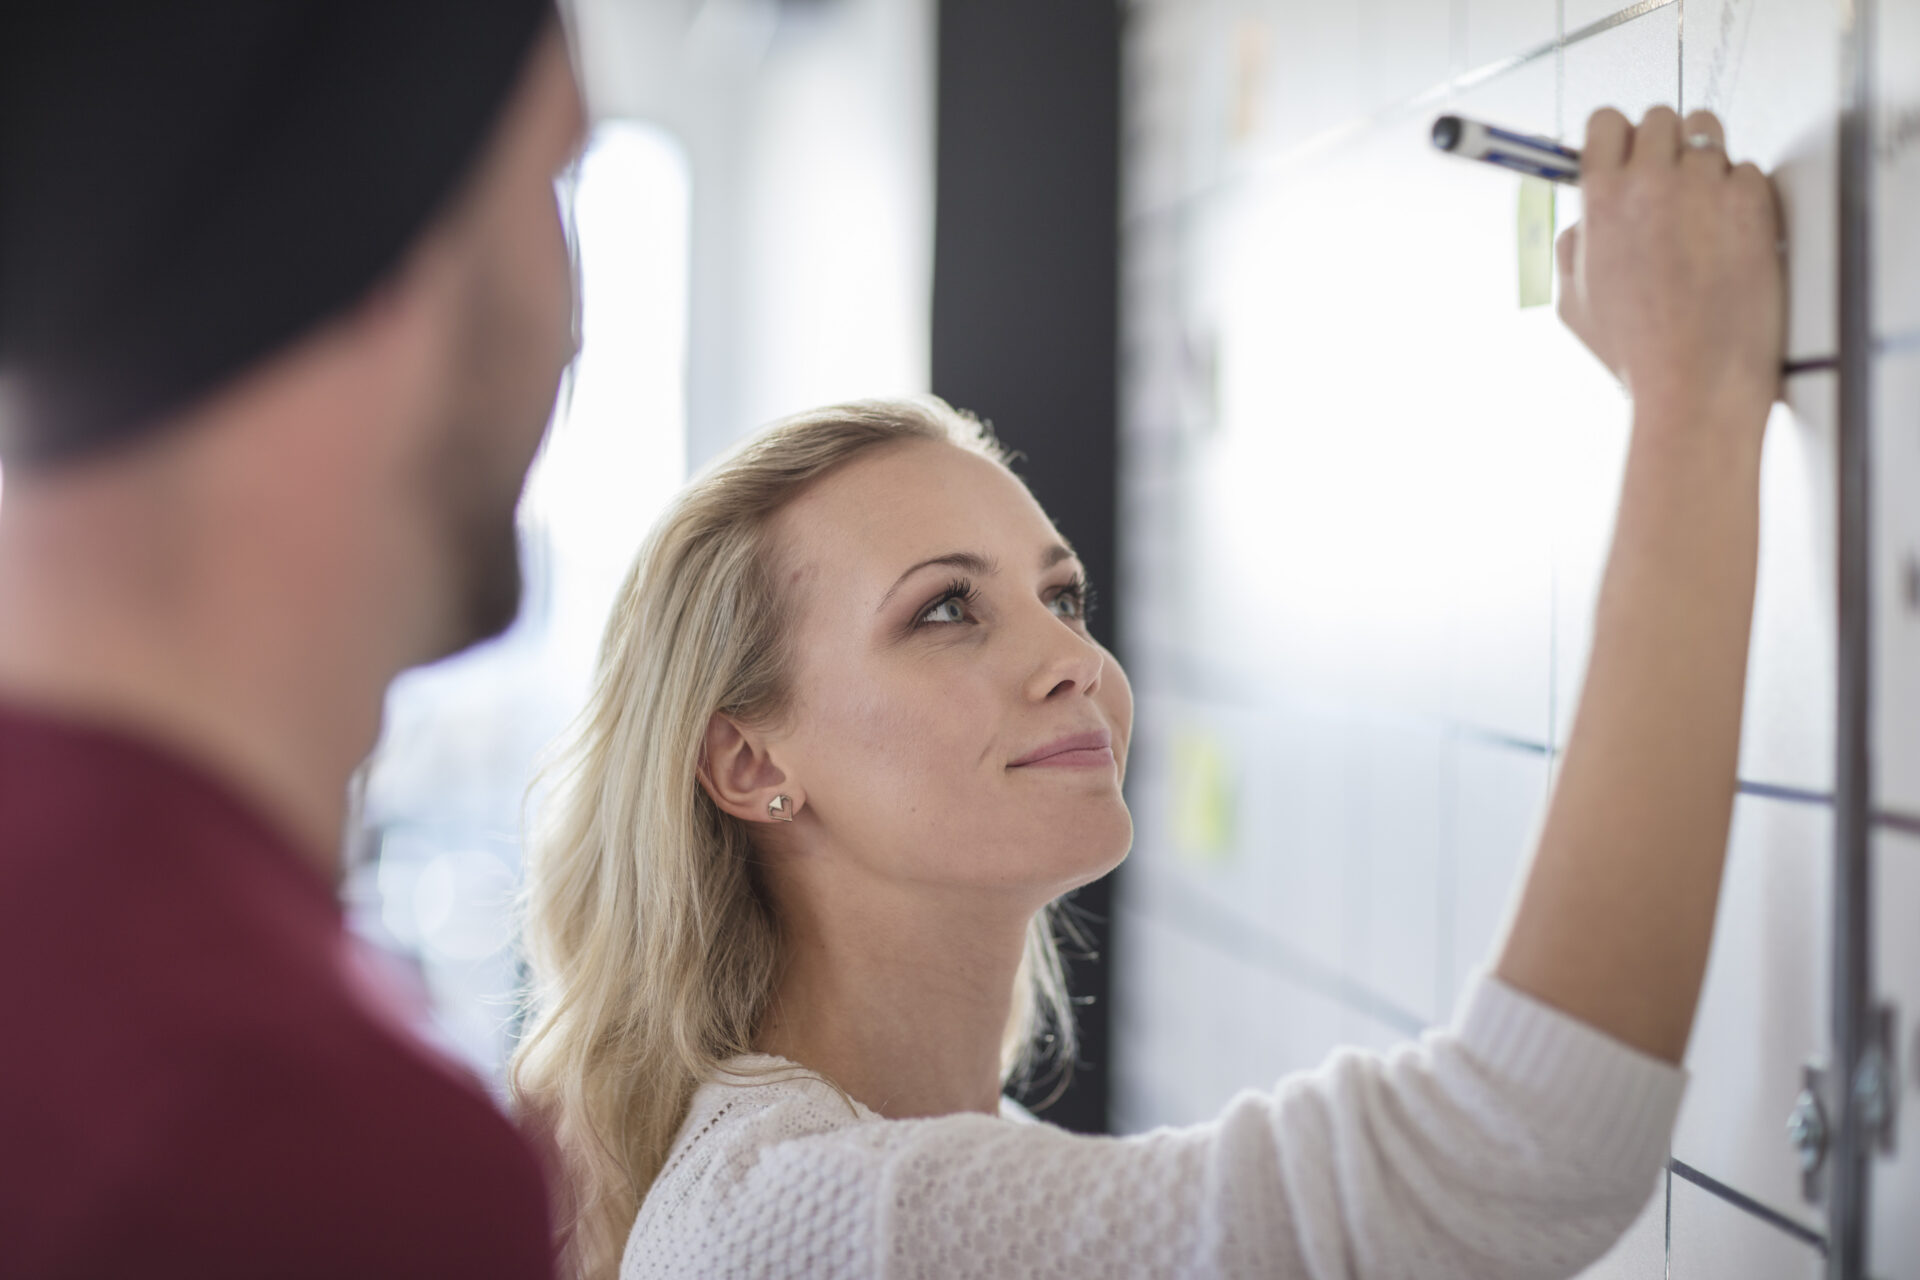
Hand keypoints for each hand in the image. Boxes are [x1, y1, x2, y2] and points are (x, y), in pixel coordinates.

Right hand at [1555, 107, 1784, 427]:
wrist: (1694, 378)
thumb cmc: (1636, 350)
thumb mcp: (1572, 302)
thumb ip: (1573, 247)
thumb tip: (1585, 221)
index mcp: (1602, 200)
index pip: (1606, 121)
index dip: (1616, 136)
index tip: (1624, 150)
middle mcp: (1652, 183)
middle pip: (1660, 117)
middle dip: (1663, 144)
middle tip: (1668, 178)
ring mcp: (1705, 188)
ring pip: (1708, 132)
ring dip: (1704, 158)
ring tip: (1702, 199)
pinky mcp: (1752, 202)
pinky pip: (1747, 169)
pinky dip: (1741, 191)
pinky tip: (1729, 230)